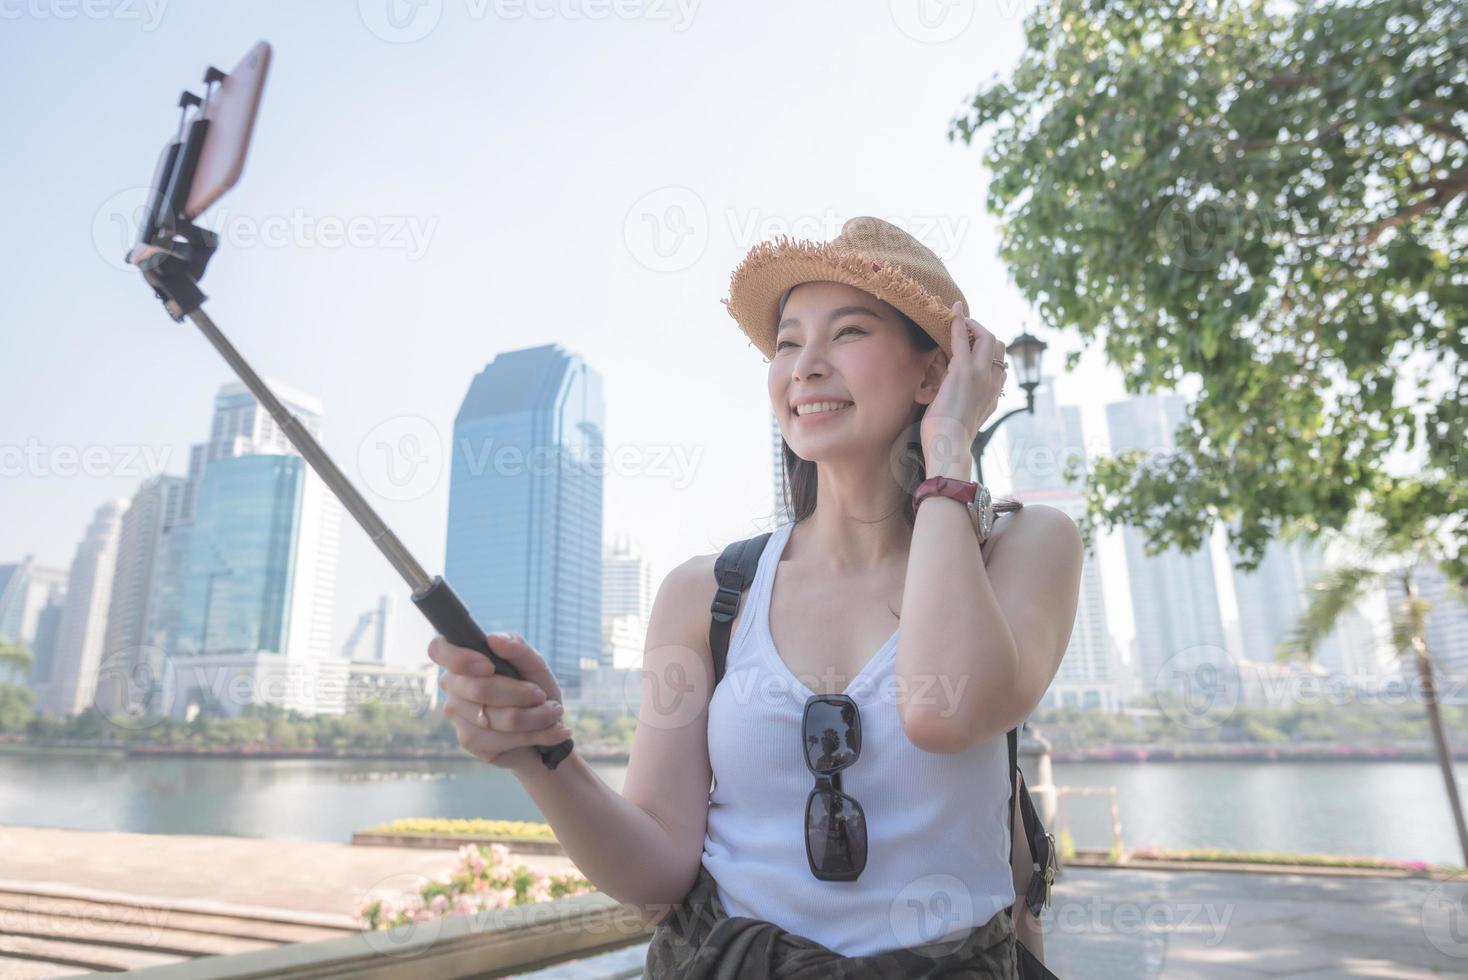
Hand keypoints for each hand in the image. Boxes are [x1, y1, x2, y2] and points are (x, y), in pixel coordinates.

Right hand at [428, 631, 570, 774]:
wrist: (547, 728)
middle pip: (480, 689)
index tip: (489, 666)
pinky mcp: (469, 741)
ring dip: (536, 717)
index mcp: (463, 659)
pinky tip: (552, 732)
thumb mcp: (535, 665)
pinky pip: (503, 738)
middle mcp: (453, 685)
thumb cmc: (536, 689)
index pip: (439, 649)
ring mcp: (457, 715)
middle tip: (543, 696)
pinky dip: (536, 734)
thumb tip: (494, 639)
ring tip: (553, 713)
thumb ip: (518, 647)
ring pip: (497, 717)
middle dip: (522, 693)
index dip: (460, 658)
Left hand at [920, 300, 1006, 477]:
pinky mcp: (963, 370)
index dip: (988, 355)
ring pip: (988, 337)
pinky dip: (959, 321)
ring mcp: (981, 375)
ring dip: (973, 326)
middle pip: (999, 347)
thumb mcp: (962, 423)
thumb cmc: (948, 440)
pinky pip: (962, 338)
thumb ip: (964, 409)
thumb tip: (953, 402)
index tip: (973, 348)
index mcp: (994, 397)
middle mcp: (993, 383)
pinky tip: (953, 310)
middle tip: (965, 331)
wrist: (949, 446)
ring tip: (959, 321)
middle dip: (983, 335)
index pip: (1001, 367)